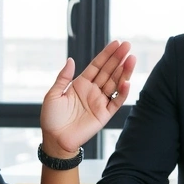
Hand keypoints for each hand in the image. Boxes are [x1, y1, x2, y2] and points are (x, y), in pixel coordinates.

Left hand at [39, 40, 135, 157]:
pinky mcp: (104, 114)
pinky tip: (127, 82)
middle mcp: (93, 90)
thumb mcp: (53, 94)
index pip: (97, 66)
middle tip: (127, 46)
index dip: (106, 54)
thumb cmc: (51, 118)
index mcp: (81, 84)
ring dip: (124, 71)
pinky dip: (122, 93)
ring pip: (115, 84)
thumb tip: (71, 60)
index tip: (116, 43)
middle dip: (118, 58)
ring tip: (131, 59)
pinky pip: (116, 102)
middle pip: (109, 71)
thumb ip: (63, 77)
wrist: (55, 139)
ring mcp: (100, 102)